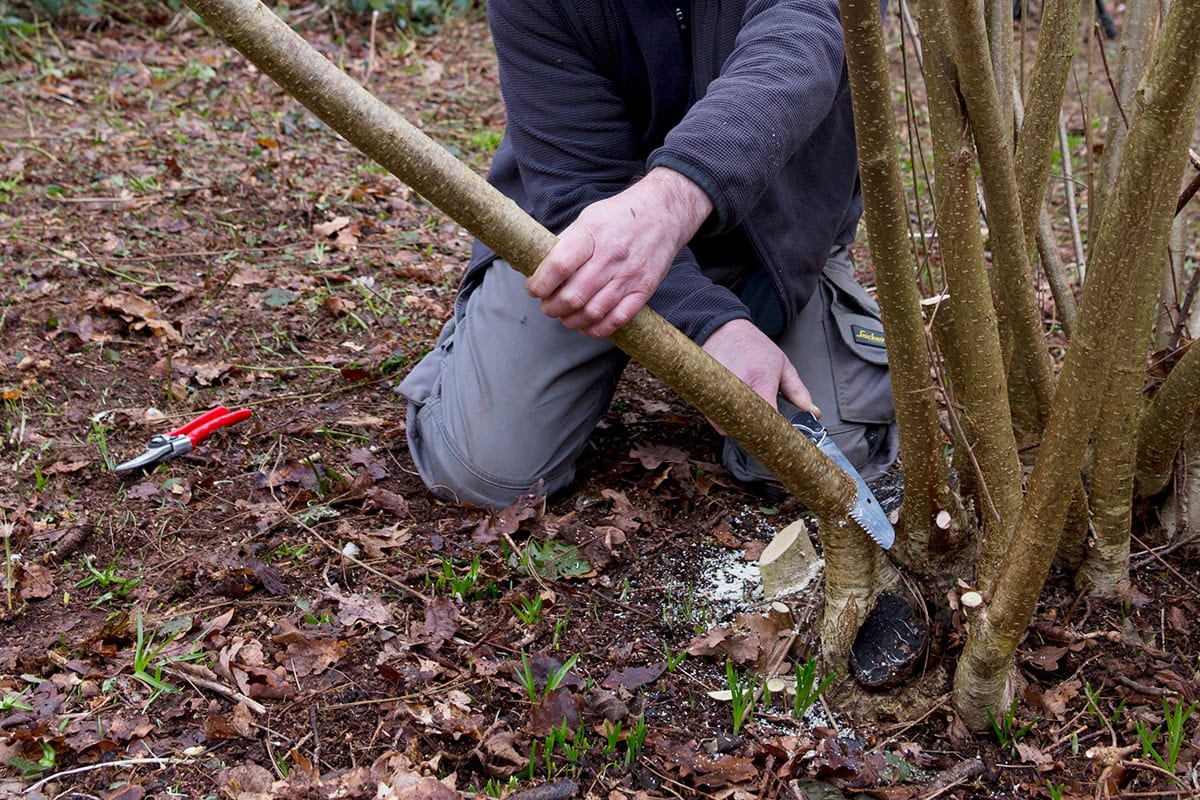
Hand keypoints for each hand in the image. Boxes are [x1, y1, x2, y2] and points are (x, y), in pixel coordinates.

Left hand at [526, 167, 712, 337]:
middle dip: (552, 307)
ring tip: (564, 316)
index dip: (540, 284)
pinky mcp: (644, 289)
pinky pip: (617, 319)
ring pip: (593, 312)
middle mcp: (611, 256)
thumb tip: (527, 264)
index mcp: (592, 234)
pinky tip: (586, 325)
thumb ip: (562, 244)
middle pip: (574, 295)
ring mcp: (630, 275)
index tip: (533, 289)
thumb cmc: (619, 216)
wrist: (664, 213)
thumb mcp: (588, 219)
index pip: (559, 266)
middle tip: (547, 306)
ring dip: (571, 320)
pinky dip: (596, 329)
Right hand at [701, 319, 818, 432]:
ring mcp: (719, 391)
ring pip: (729, 425)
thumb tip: (813, 411)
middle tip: (762, 426)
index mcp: (760, 380)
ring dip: (738, 425)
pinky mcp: (706, 394)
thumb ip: (797, 390)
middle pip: (747, 426)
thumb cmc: (753, 347)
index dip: (774, 429)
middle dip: (756, 430)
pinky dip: (724, 419)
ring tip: (745, 411)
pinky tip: (732, 407)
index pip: (768, 418)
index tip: (778, 431)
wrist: (724, 330)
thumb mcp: (782, 365)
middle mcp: (738, 387)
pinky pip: (715, 418)